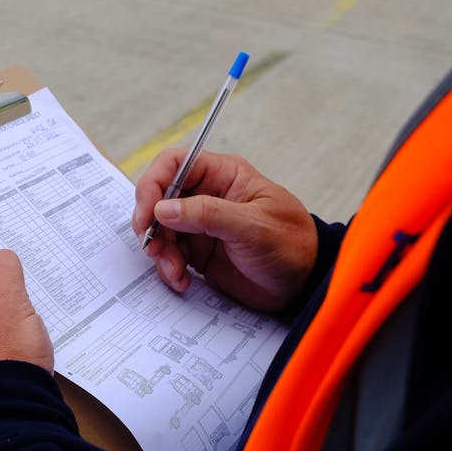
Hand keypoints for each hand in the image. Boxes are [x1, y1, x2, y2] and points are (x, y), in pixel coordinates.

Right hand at [132, 149, 316, 311]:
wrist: (304, 285)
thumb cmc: (291, 245)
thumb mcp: (252, 226)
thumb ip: (207, 214)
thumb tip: (163, 208)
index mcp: (223, 176)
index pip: (174, 164)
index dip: (153, 184)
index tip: (147, 213)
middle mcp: (207, 197)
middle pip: (159, 199)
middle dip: (151, 224)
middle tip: (153, 247)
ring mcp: (201, 226)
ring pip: (161, 230)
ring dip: (160, 252)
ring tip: (175, 271)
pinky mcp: (199, 252)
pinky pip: (170, 255)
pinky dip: (169, 269)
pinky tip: (182, 281)